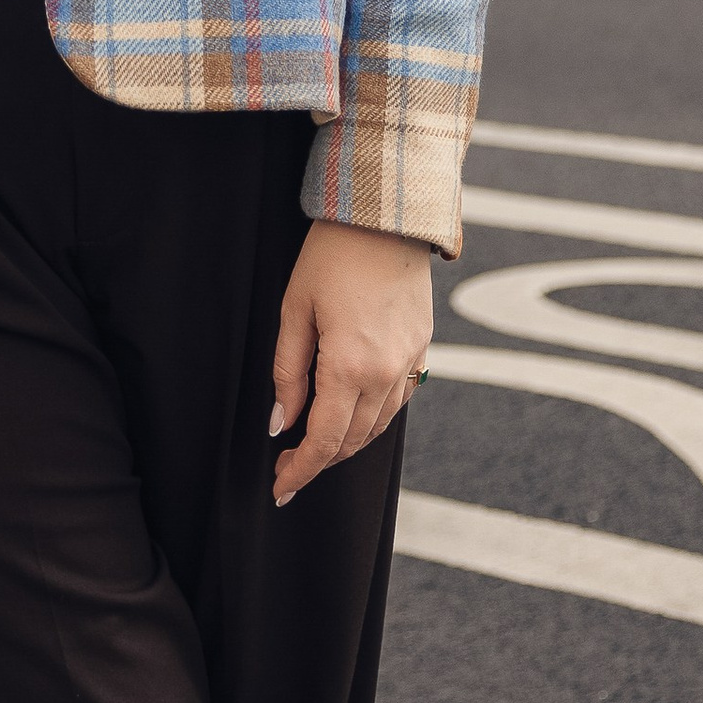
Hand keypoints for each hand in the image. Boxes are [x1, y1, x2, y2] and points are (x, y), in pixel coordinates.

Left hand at [269, 219, 432, 507]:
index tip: (280, 488)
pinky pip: (398, 400)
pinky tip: (352, 412)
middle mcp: (386, 372)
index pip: (324, 441)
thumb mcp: (294, 310)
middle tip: (289, 467)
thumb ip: (288, 373)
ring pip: (378, 426)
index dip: (300, 470)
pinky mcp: (422, 348)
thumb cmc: (331, 255)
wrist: (386, 215)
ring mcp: (410, 362)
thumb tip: (281, 423)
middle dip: (319, 461)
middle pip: (353, 441)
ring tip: (316, 443)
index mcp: (350, 366)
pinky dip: (374, 417)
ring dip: (348, 442)